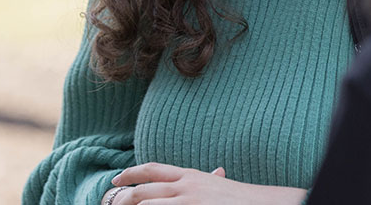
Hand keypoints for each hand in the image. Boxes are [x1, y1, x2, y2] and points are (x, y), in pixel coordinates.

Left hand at [109, 161, 306, 203]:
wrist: (259, 204)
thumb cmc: (239, 198)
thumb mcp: (220, 185)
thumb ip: (211, 178)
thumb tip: (216, 171)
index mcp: (190, 175)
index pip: (154, 170)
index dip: (133, 173)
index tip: (117, 178)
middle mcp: (185, 187)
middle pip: (146, 188)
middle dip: (125, 195)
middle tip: (111, 200)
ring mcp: (187, 203)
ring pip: (149, 204)